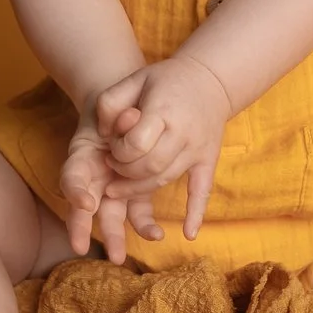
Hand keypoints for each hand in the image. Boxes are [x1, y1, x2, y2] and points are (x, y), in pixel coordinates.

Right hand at [57, 102, 164, 264]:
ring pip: (110, 215)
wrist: (132, 109)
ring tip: (119, 256)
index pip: (72, 177)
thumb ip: (121, 116)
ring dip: (114, 236)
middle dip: (81, 228)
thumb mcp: (114, 106)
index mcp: (82, 156)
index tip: (86, 203)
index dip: (75, 191)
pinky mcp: (136, 194)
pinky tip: (157, 234)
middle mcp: (94, 177)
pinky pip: (138, 212)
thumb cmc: (117, 108)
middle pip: (85, 206)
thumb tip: (132, 119)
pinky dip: (145, 225)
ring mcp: (114, 188)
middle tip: (80, 248)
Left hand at [93, 55, 229, 238]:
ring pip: (165, 179)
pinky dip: (196, 213)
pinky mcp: (208, 159)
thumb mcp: (134, 79)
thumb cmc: (165, 80)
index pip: (135, 145)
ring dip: (139, 189)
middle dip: (124, 173)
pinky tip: (189, 234)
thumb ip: (110, 102)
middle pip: (148, 167)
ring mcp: (197, 148)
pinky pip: (203, 190)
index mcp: (163, 110)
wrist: (210, 78)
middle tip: (112, 168)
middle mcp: (183, 132)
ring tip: (119, 188)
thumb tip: (102, 132)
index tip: (111, 150)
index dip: (118, 153)